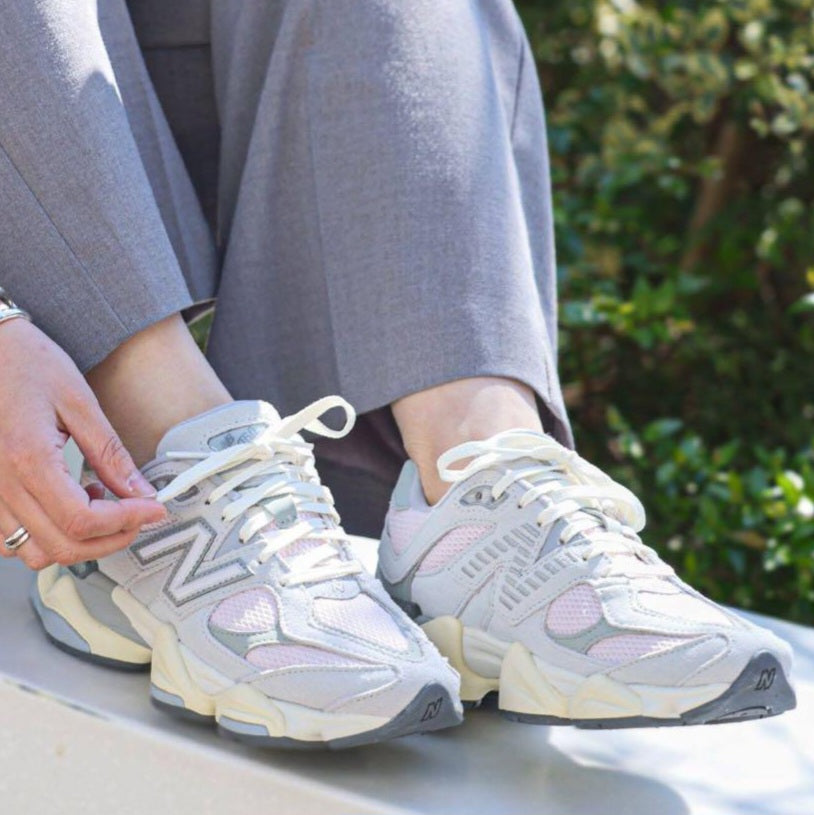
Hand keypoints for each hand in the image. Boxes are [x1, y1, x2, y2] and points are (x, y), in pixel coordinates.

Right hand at [0, 319, 165, 569]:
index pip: (82, 520)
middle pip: (61, 547)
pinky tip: (65, 504)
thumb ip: (110, 454)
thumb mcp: (79, 401)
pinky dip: (44, 536)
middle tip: (138, 515)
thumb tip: (141, 491)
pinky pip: (8, 540)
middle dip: (111, 538)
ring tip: (99, 503)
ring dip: (77, 541)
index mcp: (28, 458)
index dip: (126, 522)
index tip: (154, 509)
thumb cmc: (25, 362)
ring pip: (32, 552)